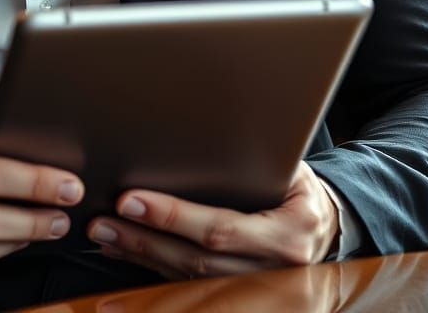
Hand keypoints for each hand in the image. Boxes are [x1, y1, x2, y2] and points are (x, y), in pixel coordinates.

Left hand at [87, 162, 338, 280]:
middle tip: (102, 220)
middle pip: (196, 262)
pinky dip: (149, 270)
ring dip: (140, 256)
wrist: (325, 229)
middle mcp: (272, 272)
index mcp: (287, 236)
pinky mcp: (235, 295)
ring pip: (186, 280)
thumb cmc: (299, 189)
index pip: (220, 230)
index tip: (131, 200)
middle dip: (144, 240)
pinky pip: (185, 286)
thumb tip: (208, 132)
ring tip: (103, 235)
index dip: (173, 218)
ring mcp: (254, 291)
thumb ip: (252, 161)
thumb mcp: (290, 169)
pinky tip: (122, 253)